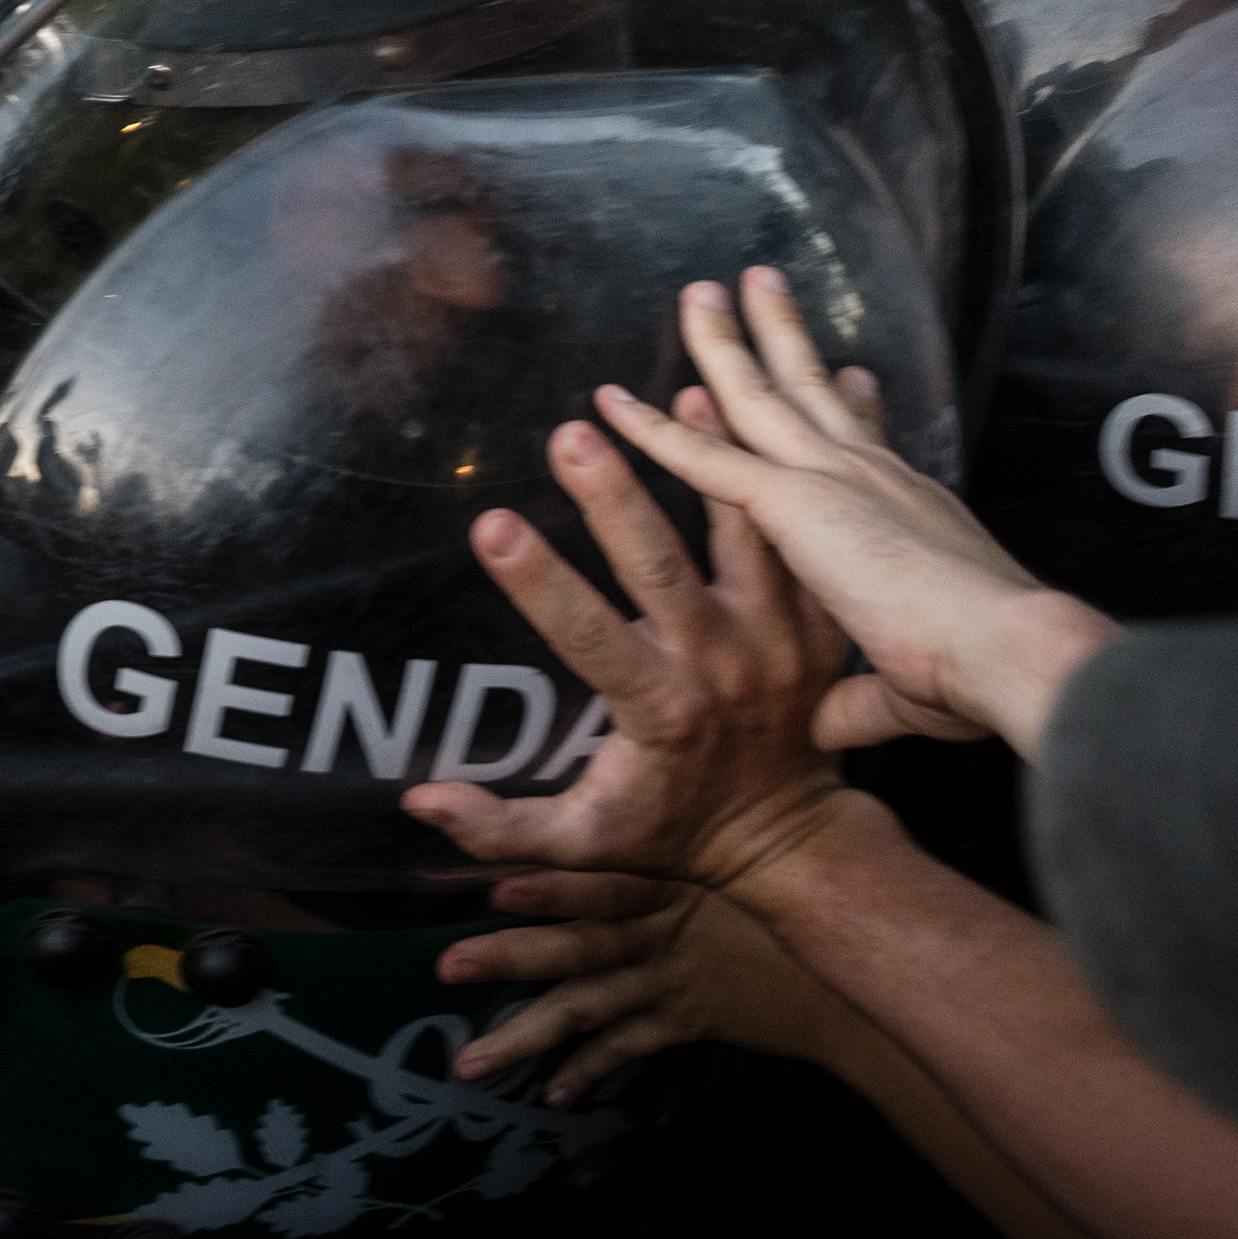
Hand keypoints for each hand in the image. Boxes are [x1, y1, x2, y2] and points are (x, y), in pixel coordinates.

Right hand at [402, 412, 853, 893]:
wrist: (794, 838)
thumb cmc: (674, 832)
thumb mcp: (587, 845)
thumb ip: (505, 827)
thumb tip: (420, 802)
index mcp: (661, 712)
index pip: (588, 637)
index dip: (539, 583)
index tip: (490, 524)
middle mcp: (723, 666)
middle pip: (664, 570)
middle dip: (617, 499)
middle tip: (576, 430)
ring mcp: (779, 638)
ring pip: (744, 537)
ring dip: (713, 463)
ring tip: (684, 394)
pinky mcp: (817, 621)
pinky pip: (801, 538)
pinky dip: (790, 475)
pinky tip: (766, 412)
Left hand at [442, 870, 868, 1105]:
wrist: (842, 966)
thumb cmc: (780, 888)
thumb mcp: (727, 848)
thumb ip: (670, 829)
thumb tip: (606, 799)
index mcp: (668, 881)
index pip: (606, 882)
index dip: (556, 886)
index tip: (497, 885)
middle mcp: (662, 932)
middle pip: (580, 946)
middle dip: (514, 957)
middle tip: (448, 967)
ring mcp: (671, 981)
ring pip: (588, 1010)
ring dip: (526, 1036)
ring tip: (469, 1063)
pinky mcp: (685, 1020)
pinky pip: (629, 1048)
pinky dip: (590, 1070)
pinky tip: (552, 1092)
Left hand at [587, 269, 1115, 754]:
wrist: (1006, 658)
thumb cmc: (981, 679)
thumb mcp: (911, 689)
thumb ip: (862, 701)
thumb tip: (829, 726)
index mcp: (910, 515)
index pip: (872, 449)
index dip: (859, 408)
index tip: (852, 374)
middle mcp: (872, 480)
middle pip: (815, 394)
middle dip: (785, 337)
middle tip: (759, 282)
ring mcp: (832, 482)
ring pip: (759, 399)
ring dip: (723, 345)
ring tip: (696, 292)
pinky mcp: (795, 504)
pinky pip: (702, 459)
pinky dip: (653, 431)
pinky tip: (611, 405)